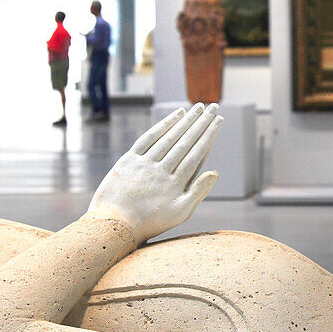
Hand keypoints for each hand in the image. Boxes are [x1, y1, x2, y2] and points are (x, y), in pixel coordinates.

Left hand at [88, 104, 222, 243]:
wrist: (114, 225)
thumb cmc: (150, 222)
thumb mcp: (179, 213)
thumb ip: (198, 192)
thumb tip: (215, 172)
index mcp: (176, 183)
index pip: (197, 153)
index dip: (209, 135)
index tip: (218, 120)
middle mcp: (162, 170)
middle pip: (186, 141)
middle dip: (201, 122)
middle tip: (213, 106)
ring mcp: (145, 163)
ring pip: (169, 137)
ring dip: (186, 120)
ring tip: (198, 107)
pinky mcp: (129, 160)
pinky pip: (149, 138)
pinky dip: (163, 125)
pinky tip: (176, 115)